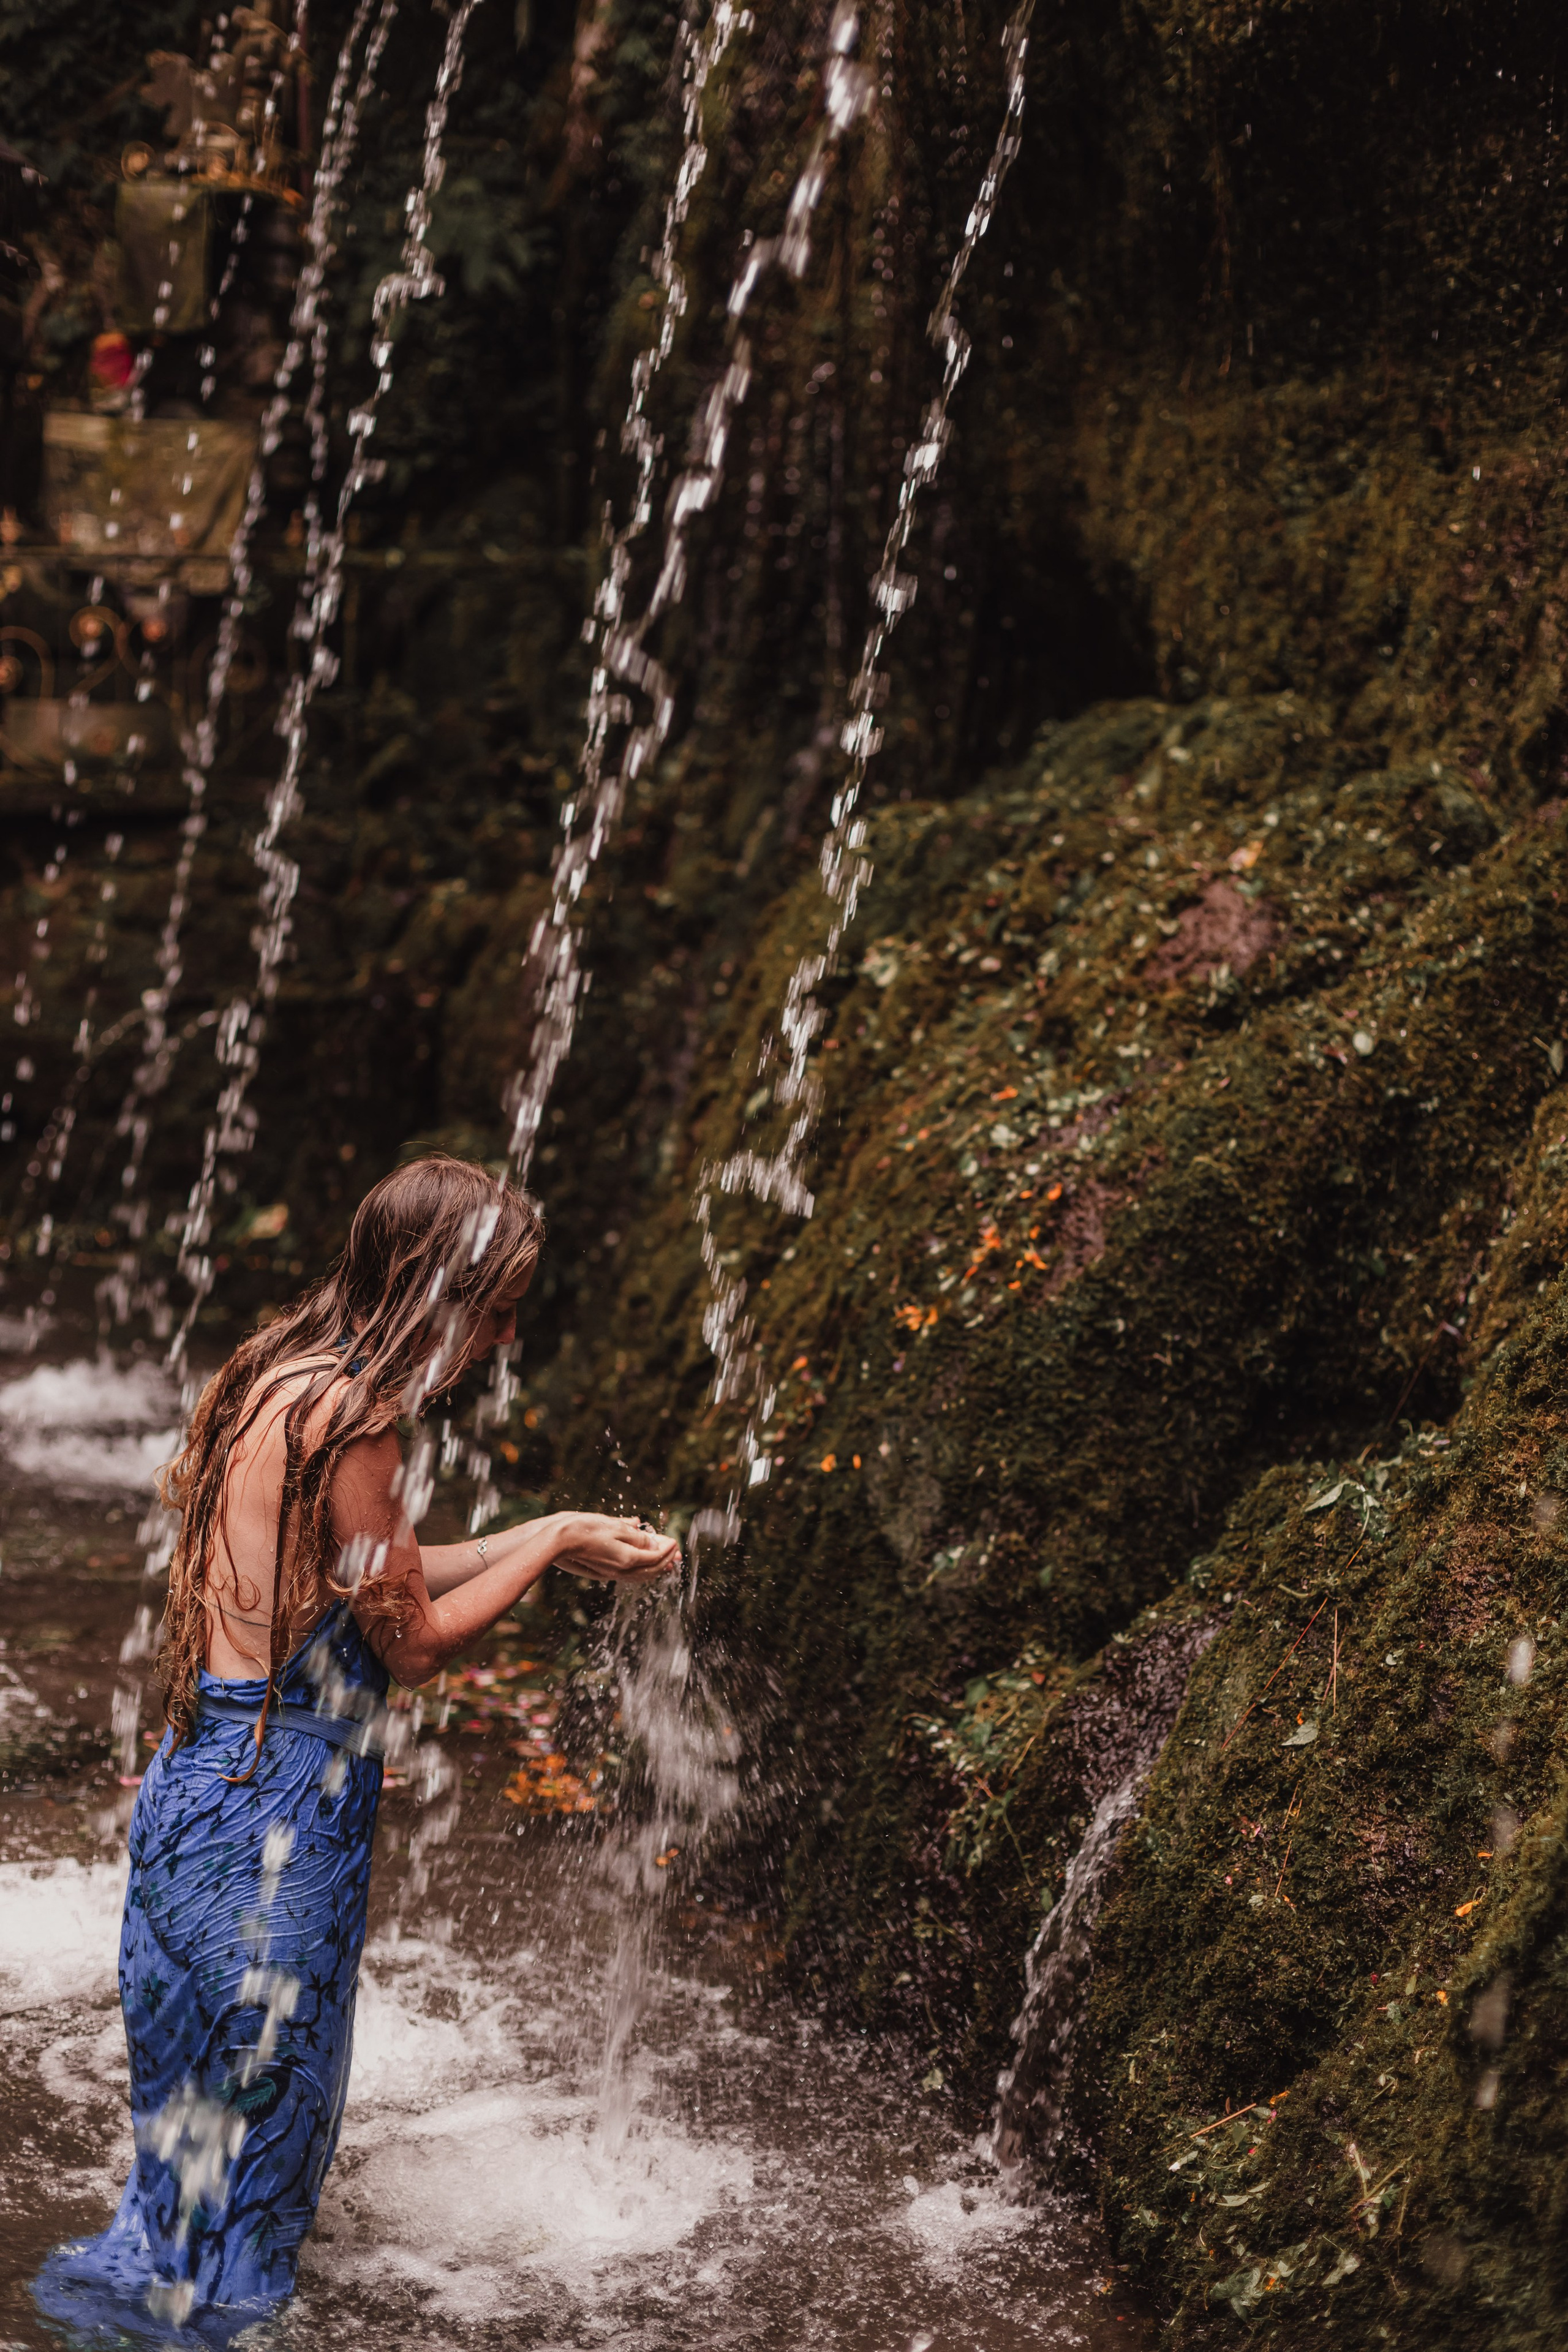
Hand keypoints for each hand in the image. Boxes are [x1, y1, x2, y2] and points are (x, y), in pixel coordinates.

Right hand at [554, 1513, 680, 1584]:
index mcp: (627, 1558)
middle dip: (667, 1560)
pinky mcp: (603, 1572)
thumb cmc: (583, 1528)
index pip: (656, 1556)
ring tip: (667, 1563)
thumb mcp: (613, 1526)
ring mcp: (611, 1573)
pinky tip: (643, 1566)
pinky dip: (642, 1571)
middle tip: (677, 1553)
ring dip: (656, 1568)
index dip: (668, 1548)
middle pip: (651, 1569)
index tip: (675, 1541)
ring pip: (641, 1575)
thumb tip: (653, 1543)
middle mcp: (621, 1570)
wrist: (556, 1540)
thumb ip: (635, 1536)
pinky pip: (630, 1576)